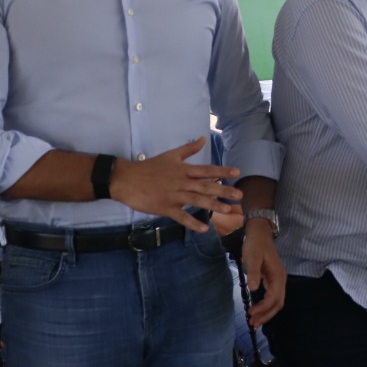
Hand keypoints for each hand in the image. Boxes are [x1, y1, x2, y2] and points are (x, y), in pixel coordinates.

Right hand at [110, 137, 240, 231]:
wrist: (126, 179)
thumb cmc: (149, 167)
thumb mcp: (170, 155)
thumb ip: (188, 149)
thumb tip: (203, 138)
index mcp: (183, 170)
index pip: (207, 170)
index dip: (222, 171)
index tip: (237, 173)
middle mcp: (181, 182)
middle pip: (206, 186)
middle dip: (224, 191)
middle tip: (240, 196)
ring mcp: (174, 196)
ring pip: (196, 201)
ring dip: (213, 205)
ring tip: (227, 211)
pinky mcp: (165, 208)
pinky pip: (181, 217)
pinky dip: (192, 223)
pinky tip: (204, 228)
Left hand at [242, 219, 284, 326]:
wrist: (259, 233)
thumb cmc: (255, 245)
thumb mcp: (252, 257)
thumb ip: (253, 273)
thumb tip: (254, 289)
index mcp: (278, 276)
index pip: (274, 298)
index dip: (263, 308)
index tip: (251, 313)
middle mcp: (281, 280)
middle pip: (278, 303)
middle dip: (266, 315)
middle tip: (252, 323)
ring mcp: (277, 280)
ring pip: (276, 301)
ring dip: (266, 312)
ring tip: (254, 321)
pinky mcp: (272, 280)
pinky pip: (272, 296)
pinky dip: (266, 306)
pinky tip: (258, 309)